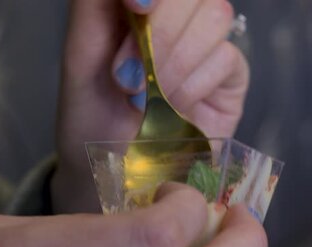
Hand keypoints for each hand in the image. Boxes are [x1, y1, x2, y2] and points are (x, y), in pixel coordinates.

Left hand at [52, 0, 248, 212]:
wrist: (113, 165)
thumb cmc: (92, 112)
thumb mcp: (80, 52)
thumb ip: (97, 4)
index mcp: (141, 2)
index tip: (136, 9)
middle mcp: (177, 15)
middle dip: (158, 34)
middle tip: (126, 79)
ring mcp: (208, 42)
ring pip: (215, 16)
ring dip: (175, 62)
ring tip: (145, 99)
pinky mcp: (231, 73)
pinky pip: (226, 57)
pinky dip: (193, 86)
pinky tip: (174, 108)